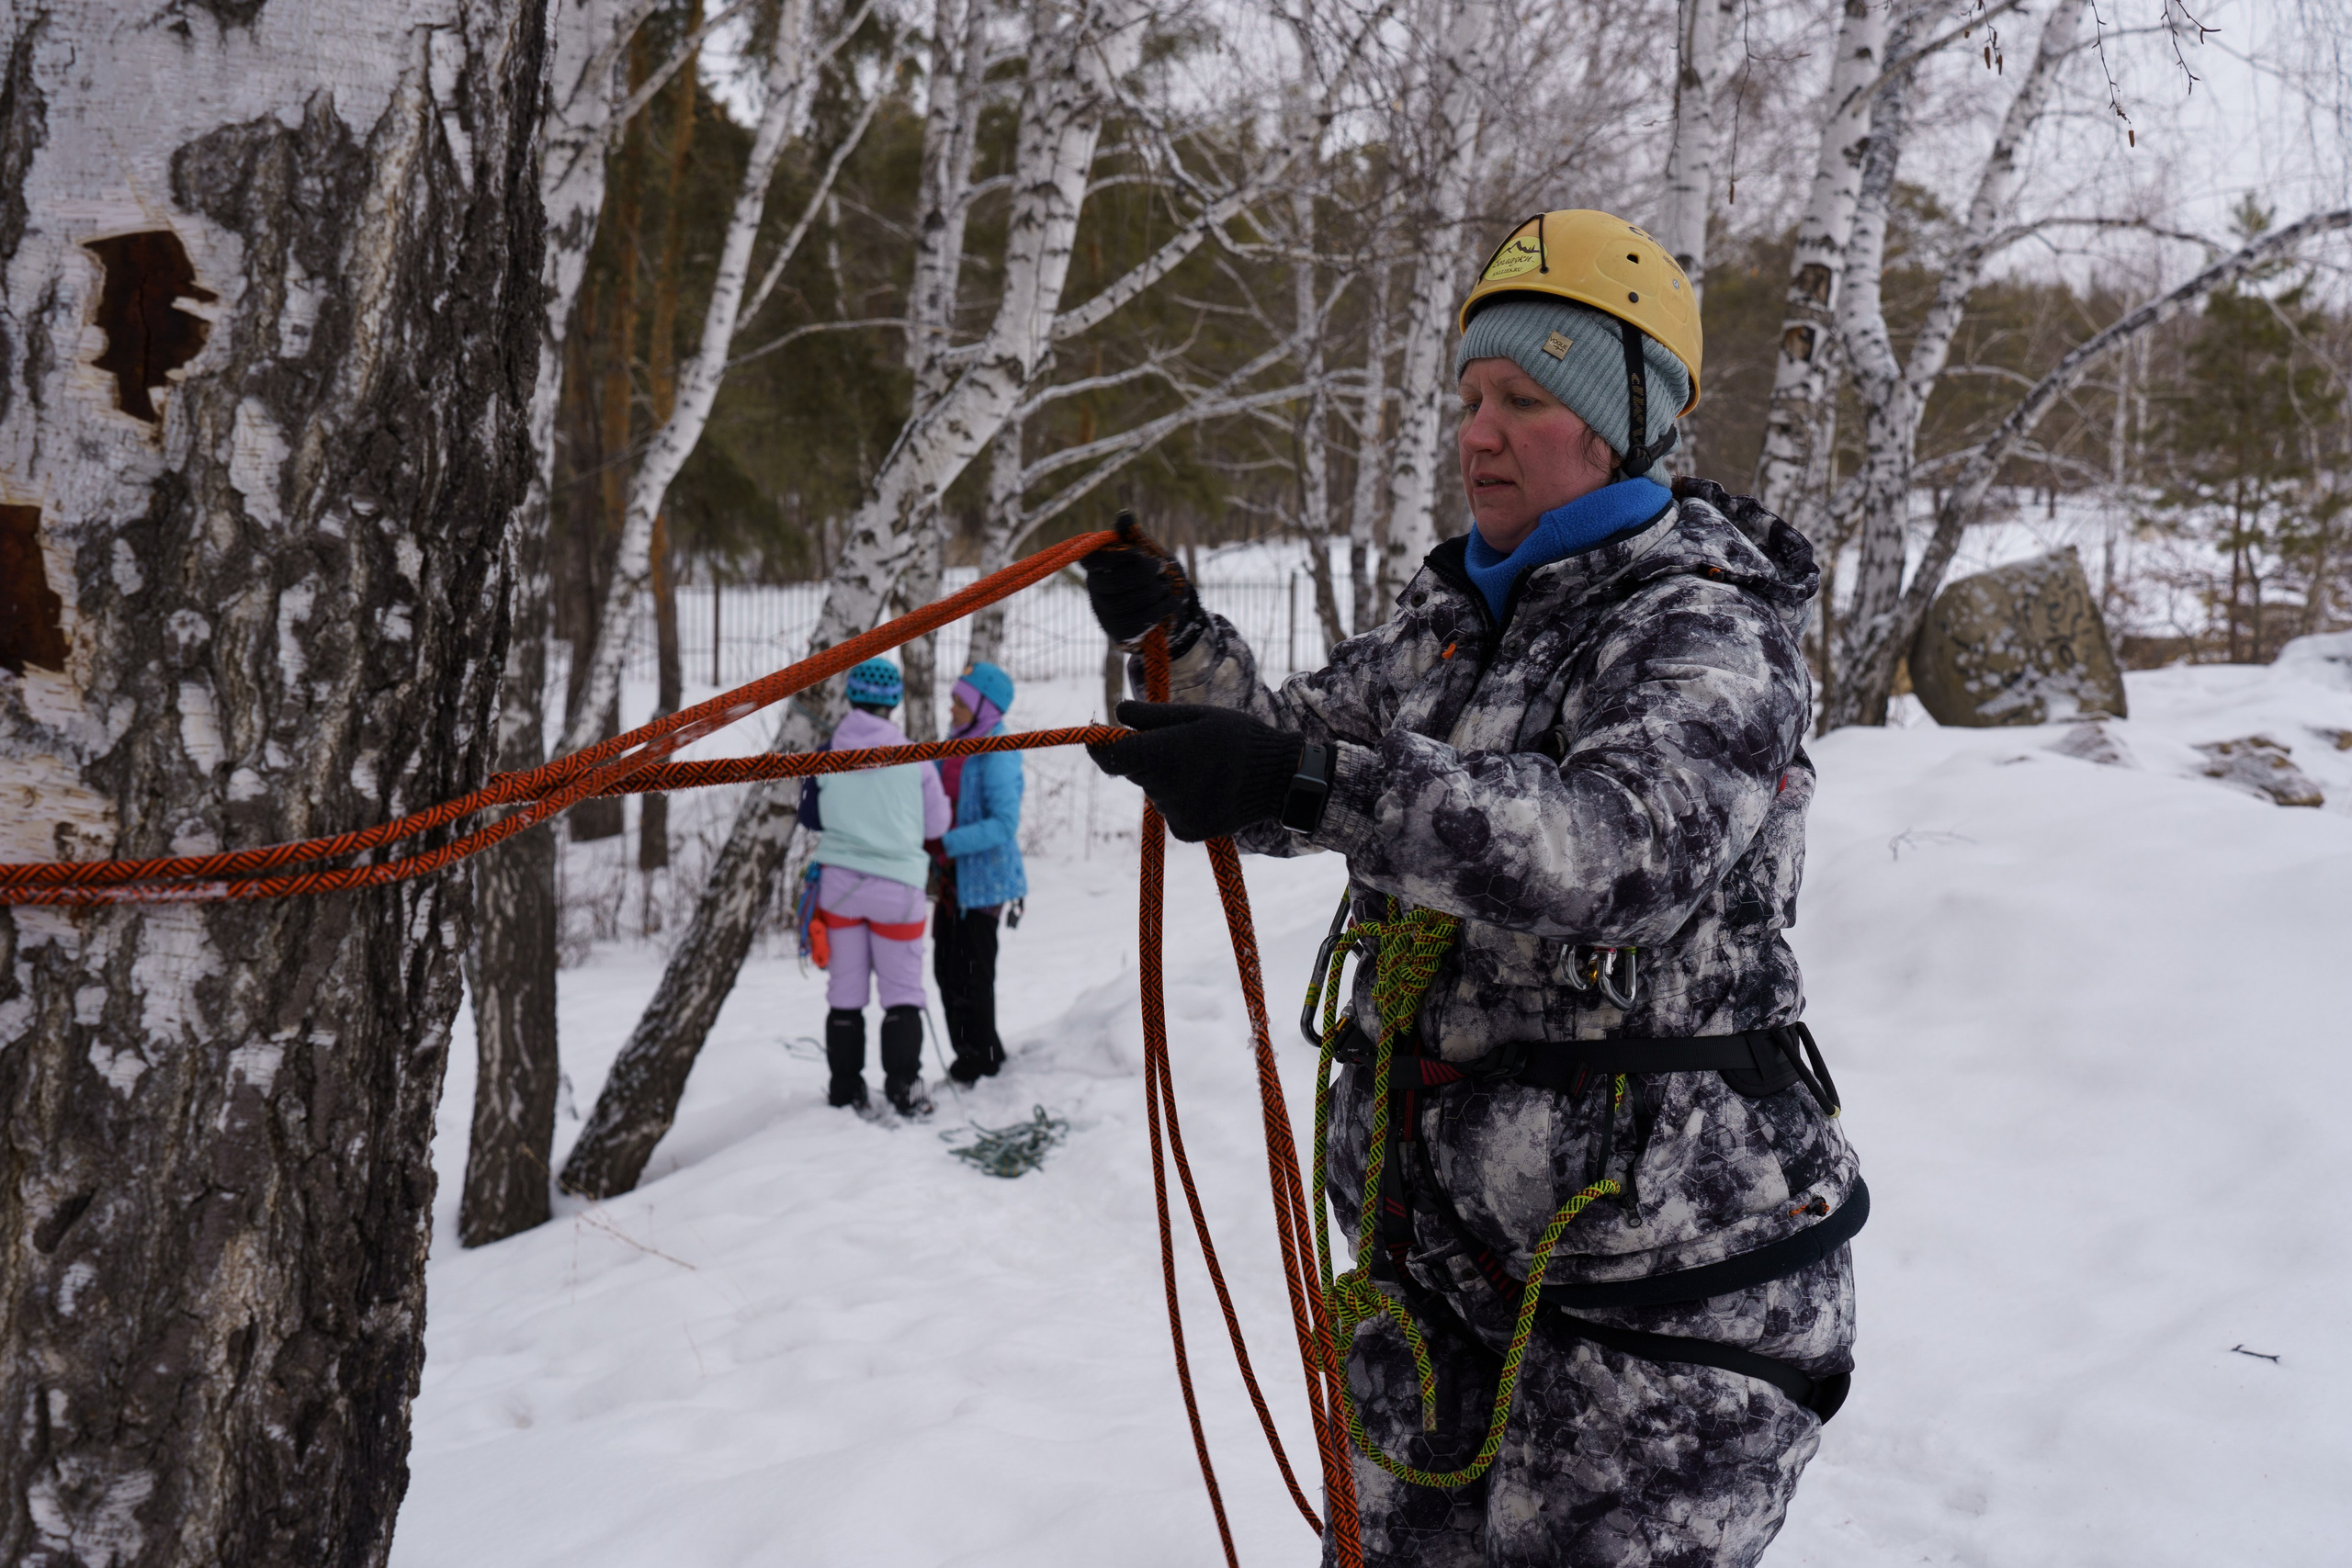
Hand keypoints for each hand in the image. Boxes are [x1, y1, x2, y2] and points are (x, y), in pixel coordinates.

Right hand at [1081, 514, 1198, 643]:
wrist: (1171, 604)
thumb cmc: (1156, 573)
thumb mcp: (1150, 551)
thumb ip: (1135, 537)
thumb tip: (1124, 514)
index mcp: (1099, 564)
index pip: (1091, 559)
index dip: (1113, 556)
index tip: (1138, 553)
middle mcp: (1095, 588)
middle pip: (1112, 582)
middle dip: (1143, 575)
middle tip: (1161, 570)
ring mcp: (1103, 611)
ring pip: (1124, 604)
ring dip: (1153, 593)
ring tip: (1167, 587)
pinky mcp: (1116, 631)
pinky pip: (1134, 624)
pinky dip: (1157, 611)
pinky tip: (1169, 603)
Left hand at [1088, 701, 1304, 842]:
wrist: (1278, 779)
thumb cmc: (1237, 738)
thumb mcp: (1198, 715)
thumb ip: (1153, 716)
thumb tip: (1116, 713)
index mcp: (1163, 755)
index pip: (1112, 757)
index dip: (1101, 747)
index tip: (1101, 737)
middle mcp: (1164, 789)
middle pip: (1135, 772)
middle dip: (1148, 758)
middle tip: (1184, 746)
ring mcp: (1175, 814)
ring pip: (1155, 791)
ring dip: (1168, 780)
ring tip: (1206, 768)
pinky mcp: (1185, 832)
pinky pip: (1171, 811)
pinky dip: (1182, 801)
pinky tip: (1209, 790)